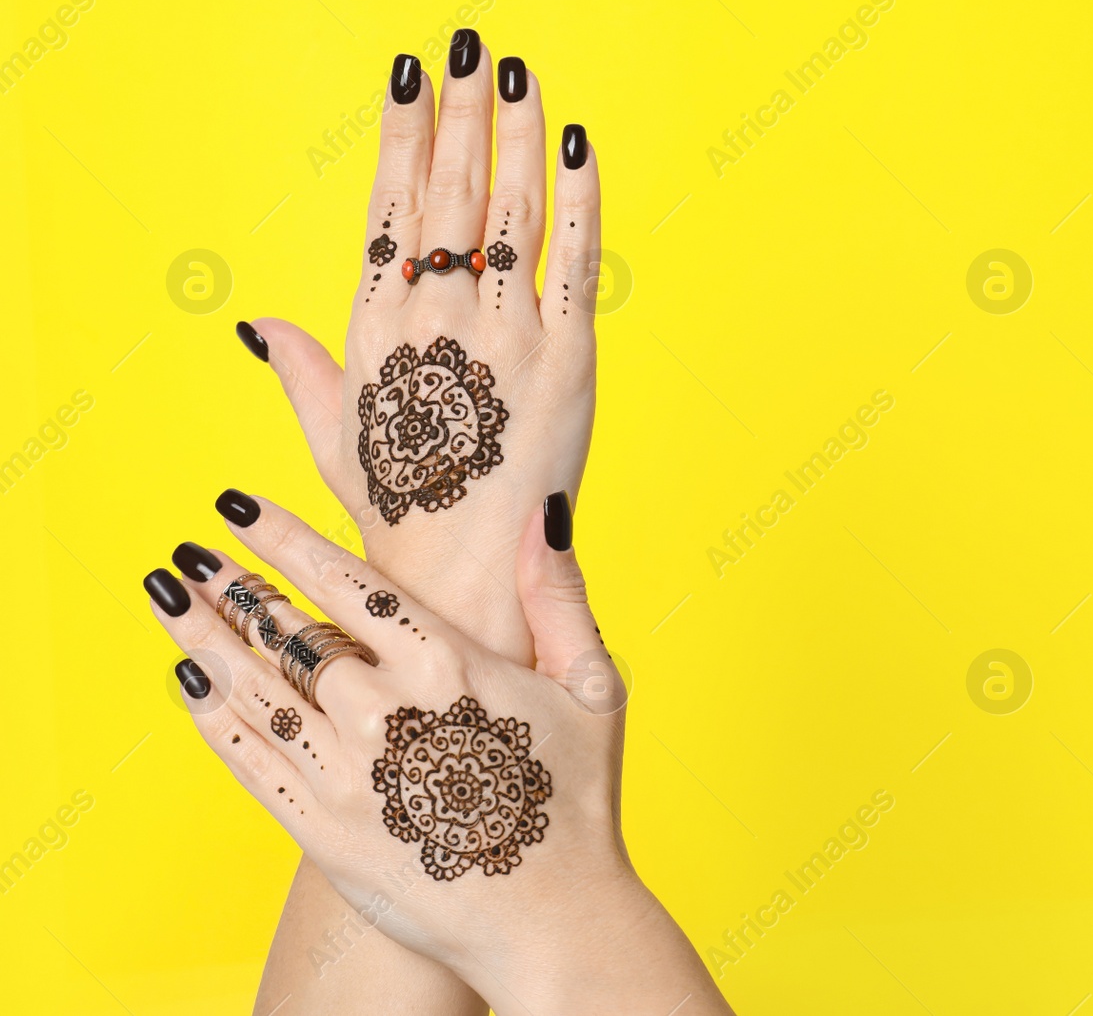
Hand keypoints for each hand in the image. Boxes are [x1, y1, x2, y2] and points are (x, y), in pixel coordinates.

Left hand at [147, 493, 728, 1014]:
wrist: (554, 922)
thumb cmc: (580, 802)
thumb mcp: (591, 687)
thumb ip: (558, 596)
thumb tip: (542, 511)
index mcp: (449, 666)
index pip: (347, 584)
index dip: (284, 539)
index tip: (236, 505)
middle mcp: (384, 712)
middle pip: (288, 633)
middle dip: (232, 586)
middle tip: (188, 552)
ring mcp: (345, 774)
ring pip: (256, 689)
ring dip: (203, 637)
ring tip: (165, 595)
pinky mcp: (322, 831)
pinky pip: (249, 760)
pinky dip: (212, 716)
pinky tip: (188, 680)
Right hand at [238, 31, 598, 662]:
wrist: (463, 575)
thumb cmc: (397, 513)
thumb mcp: (331, 438)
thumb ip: (301, 369)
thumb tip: (256, 324)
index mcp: (378, 328)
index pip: (391, 208)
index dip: (405, 136)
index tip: (413, 76)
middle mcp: (438, 319)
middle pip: (451, 191)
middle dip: (463, 110)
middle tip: (470, 43)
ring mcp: (506, 335)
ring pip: (512, 211)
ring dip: (517, 133)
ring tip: (519, 71)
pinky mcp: (569, 359)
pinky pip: (575, 261)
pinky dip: (580, 199)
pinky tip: (577, 143)